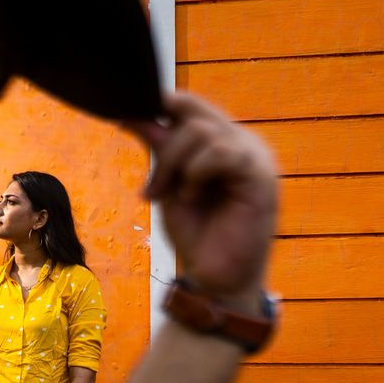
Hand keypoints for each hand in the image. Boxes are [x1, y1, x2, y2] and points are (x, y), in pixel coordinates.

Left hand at [126, 91, 277, 304]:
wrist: (214, 277)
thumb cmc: (196, 233)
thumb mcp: (168, 183)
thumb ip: (159, 148)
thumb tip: (132, 114)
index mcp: (222, 140)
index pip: (189, 105)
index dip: (159, 108)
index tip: (123, 122)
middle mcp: (241, 141)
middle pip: (192, 109)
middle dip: (163, 146)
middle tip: (154, 186)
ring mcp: (253, 154)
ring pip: (201, 131)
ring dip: (174, 164)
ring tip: (170, 196)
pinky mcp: (259, 173)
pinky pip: (220, 152)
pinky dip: (196, 173)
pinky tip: (192, 197)